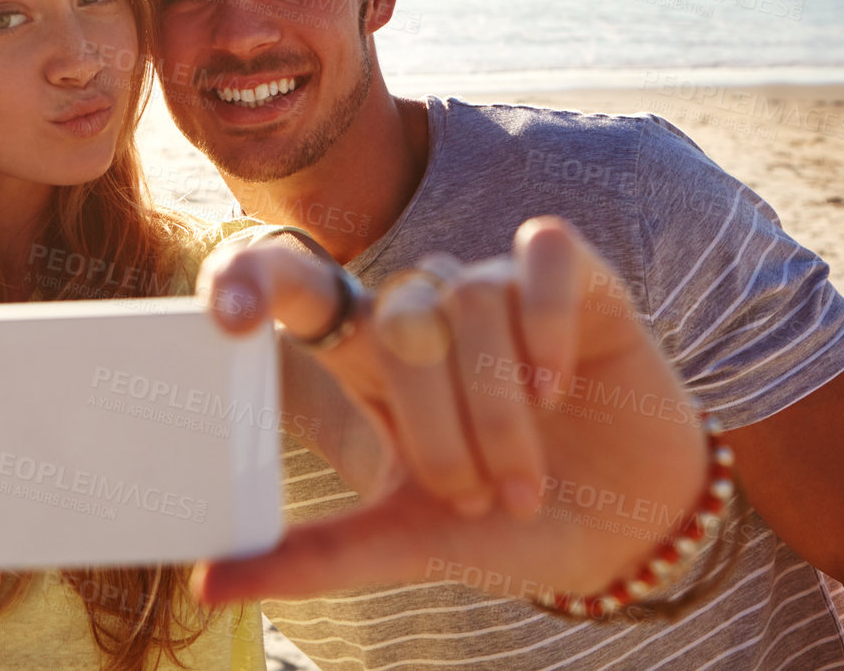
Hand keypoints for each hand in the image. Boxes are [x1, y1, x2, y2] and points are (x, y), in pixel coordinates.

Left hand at [197, 216, 708, 603]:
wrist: (634, 529)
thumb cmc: (510, 525)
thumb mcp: (410, 542)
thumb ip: (318, 556)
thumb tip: (209, 586)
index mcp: (369, 360)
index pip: (296, 286)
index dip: (253, 277)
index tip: (224, 314)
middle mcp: (426, 309)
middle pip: (399, 321)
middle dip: (439, 428)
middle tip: (476, 500)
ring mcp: (497, 285)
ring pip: (469, 301)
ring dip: (501, 411)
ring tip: (526, 482)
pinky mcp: (571, 273)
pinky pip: (538, 258)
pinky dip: (546, 324)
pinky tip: (560, 387)